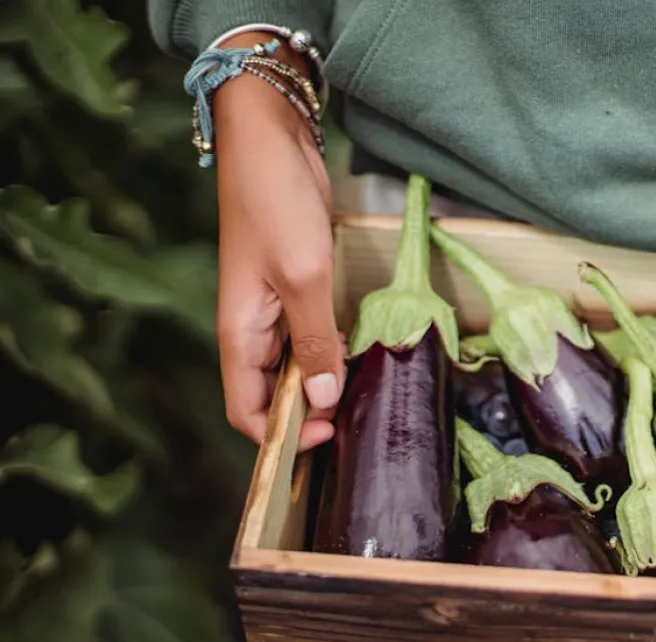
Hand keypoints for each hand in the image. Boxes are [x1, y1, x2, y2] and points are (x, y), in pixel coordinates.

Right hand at [213, 32, 344, 450]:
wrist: (271, 138)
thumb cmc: (276, 202)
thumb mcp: (303, 276)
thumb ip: (313, 340)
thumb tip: (320, 400)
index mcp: (239, 333)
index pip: (247, 411)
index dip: (282, 436)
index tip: (326, 437)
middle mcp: (252, 329)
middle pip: (272, 395)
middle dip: (307, 416)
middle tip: (356, 423)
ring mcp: (274, 308)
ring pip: (295, 366)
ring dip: (323, 384)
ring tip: (365, 398)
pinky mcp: (296, 286)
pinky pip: (310, 335)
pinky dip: (332, 350)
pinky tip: (362, 356)